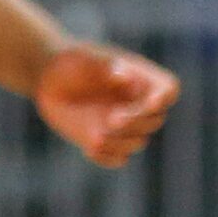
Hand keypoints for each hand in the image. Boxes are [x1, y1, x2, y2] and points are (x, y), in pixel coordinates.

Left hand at [34, 42, 178, 167]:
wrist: (50, 78)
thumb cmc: (72, 62)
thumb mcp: (85, 58)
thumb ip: (106, 65)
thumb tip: (125, 77)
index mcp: (142, 79)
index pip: (168, 89)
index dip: (164, 98)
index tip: (150, 104)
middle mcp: (139, 105)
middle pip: (154, 120)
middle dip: (135, 123)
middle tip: (112, 120)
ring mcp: (126, 126)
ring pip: (136, 142)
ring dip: (120, 142)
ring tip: (95, 137)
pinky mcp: (109, 141)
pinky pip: (117, 158)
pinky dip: (107, 157)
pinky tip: (89, 149)